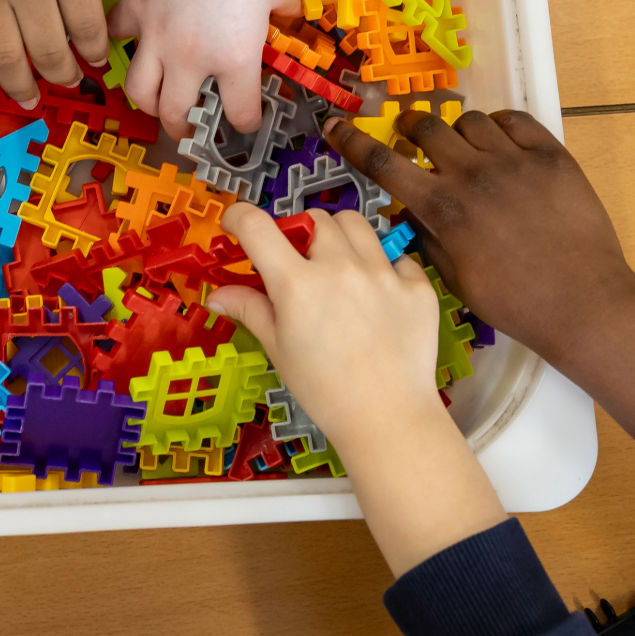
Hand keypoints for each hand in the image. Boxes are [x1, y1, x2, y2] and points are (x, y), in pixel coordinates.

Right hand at [109, 0, 298, 138]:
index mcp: (234, 58)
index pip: (238, 114)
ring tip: (156, 99)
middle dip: (182, 129)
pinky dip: (118, 43)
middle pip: (175, 115)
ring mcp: (157, 35)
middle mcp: (191, 57)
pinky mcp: (134, 9)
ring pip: (138, 91)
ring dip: (147, 102)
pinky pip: (117, 36)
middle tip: (189, 126)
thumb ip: (283, 11)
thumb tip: (288, 13)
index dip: (246, 124)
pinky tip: (129, 43)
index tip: (246, 124)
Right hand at [209, 204, 505, 574]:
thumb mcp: (279, 349)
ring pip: (356, 224)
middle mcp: (340, 267)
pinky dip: (384, 269)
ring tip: (340, 269)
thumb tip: (217, 294)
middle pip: (314, 219)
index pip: (257, 226)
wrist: (387, 418)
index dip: (239, 217)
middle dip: (300, 233)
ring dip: (341, 238)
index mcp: (297, 284)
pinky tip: (379, 298)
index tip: (237, 224)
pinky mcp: (417, 287)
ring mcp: (383, 274)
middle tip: (300, 262)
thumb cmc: (324, 390)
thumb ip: (250, 310)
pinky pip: (397, 258)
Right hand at [323, 109, 634, 364]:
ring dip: (459, 132)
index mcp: (443, 209)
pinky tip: (502, 144)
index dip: (353, 142)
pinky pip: (516, 121)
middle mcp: (473, 174)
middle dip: (410, 127)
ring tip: (466, 149)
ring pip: (471, 120)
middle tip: (409, 134)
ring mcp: (515, 160)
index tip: (335, 127)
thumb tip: (412, 211)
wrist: (583, 302)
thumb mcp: (456, 279)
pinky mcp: (552, 156)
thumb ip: (429, 238)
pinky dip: (501, 127)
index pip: (384, 164)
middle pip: (426, 127)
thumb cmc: (514, 302)